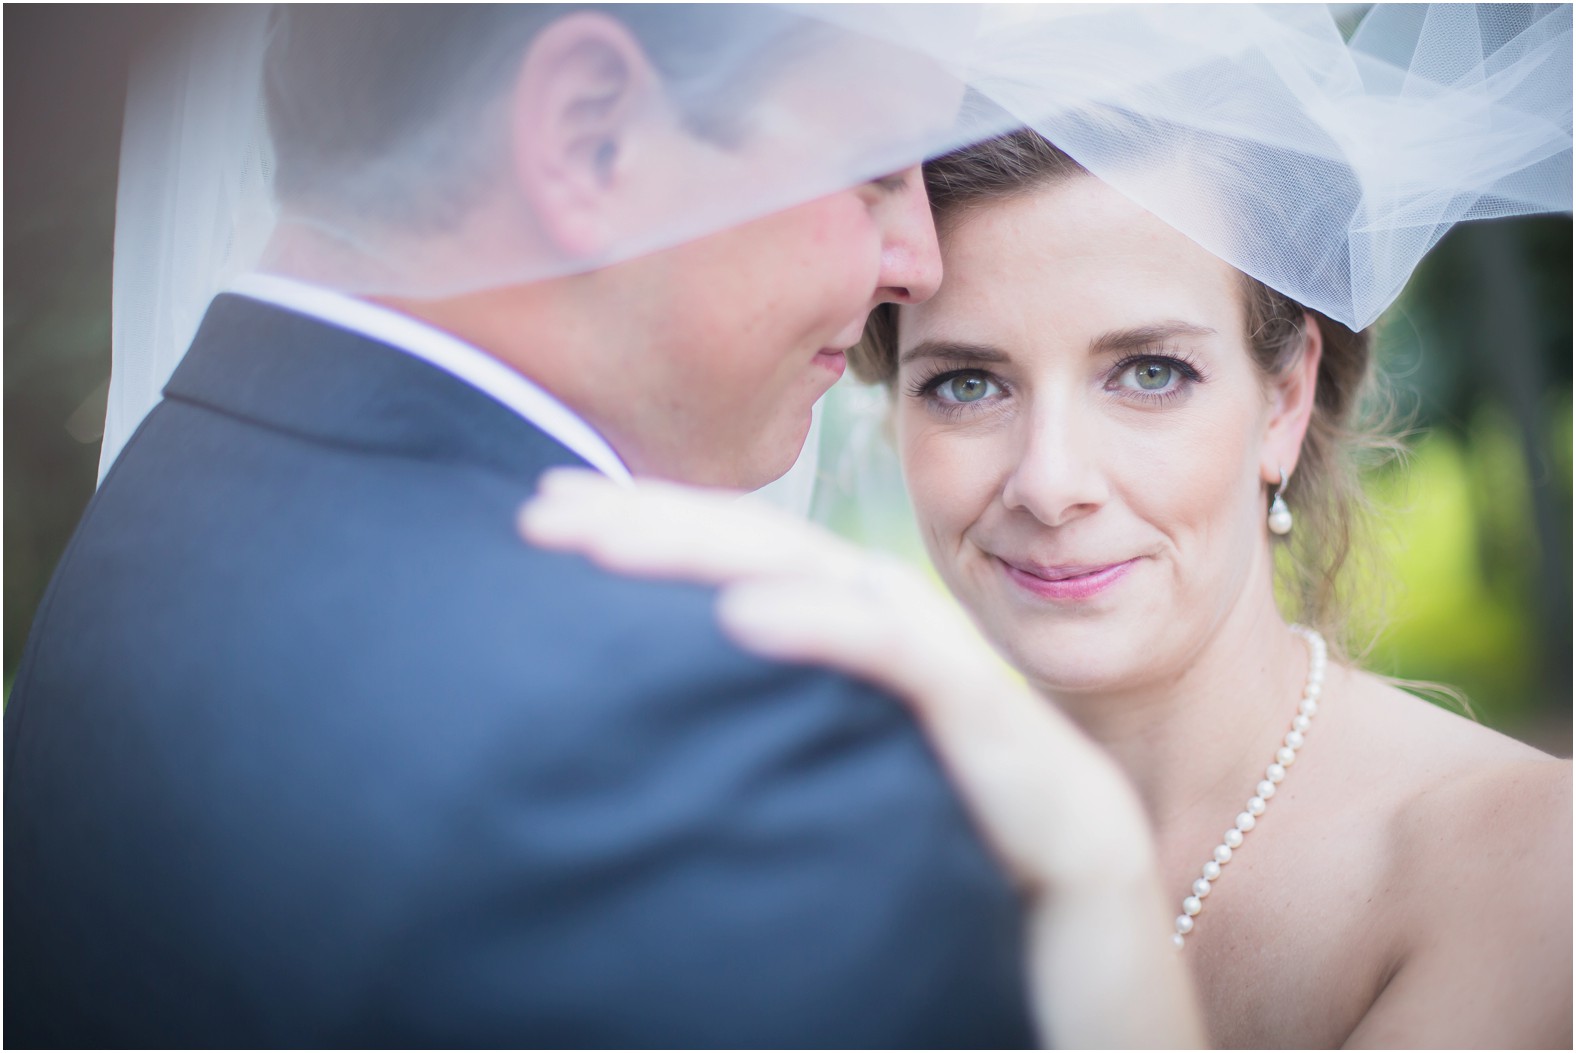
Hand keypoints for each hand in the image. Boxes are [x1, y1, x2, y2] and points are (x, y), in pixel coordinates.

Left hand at [519, 468, 1203, 1046]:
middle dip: (677, 528)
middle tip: (545, 507)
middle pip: (814, 574)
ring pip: (870, 599)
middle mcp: (962, 708)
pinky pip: (940, 689)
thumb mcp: (839, 877)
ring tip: (611, 535)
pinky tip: (742, 620)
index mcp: (906, 725)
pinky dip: (840, 637)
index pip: (786, 596)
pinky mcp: (1059, 803)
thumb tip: (635, 790)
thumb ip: (767, 797)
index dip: (678, 547)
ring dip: (734, 555)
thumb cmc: (978, 999)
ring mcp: (1017, 745)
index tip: (557, 525)